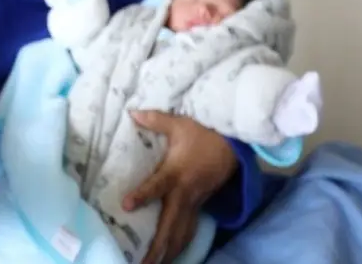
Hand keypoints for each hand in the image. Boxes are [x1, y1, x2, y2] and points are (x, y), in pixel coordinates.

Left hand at [124, 111, 237, 263]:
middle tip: (143, 262)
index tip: (127, 205)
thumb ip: (155, 120)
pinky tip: (170, 255)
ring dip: (168, 250)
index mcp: (177, 173)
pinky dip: (180, 244)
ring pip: (181, 232)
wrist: (234, 143)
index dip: (143, 195)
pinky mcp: (200, 205)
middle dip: (158, 245)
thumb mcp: (179, 123)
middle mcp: (186, 193)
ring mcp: (195, 202)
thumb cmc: (204, 132)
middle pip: (171, 223)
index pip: (157, 186)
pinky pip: (189, 229)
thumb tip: (132, 113)